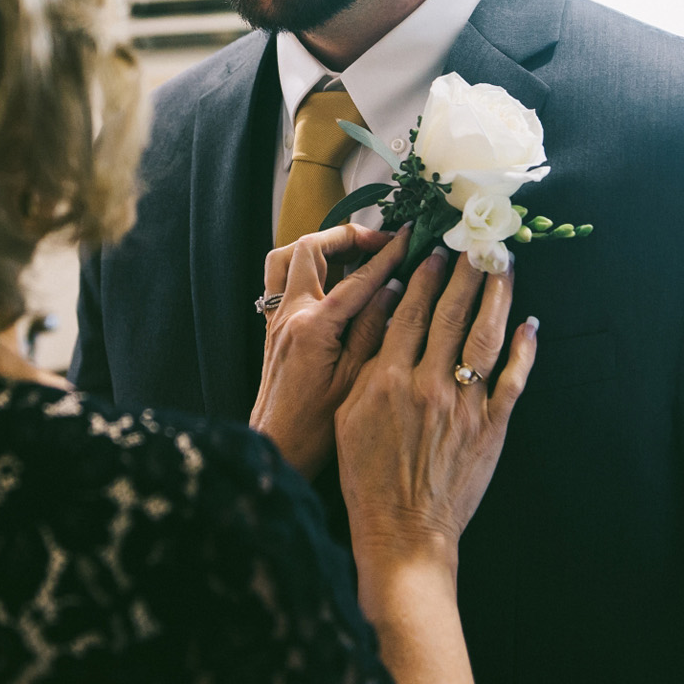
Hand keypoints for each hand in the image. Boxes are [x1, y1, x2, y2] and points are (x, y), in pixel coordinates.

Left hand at [249, 223, 409, 478]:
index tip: (411, 238)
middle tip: (380, 241)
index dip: (388, 254)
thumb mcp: (358, 380)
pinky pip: (280, 277)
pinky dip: (303, 265)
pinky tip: (329, 277)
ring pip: (287, 256)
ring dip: (320, 245)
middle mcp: (290, 314)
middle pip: (311, 249)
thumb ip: (375, 330)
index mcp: (314, 327)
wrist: (276, 447)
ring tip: (352, 250)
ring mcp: (276, 318)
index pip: (358, 278)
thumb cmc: (317, 426)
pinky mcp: (273, 326)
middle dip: (347, 236)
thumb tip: (394, 288)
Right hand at [336, 247, 536, 581]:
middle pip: (451, 314)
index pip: (408, 312)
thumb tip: (384, 321)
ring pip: (486, 336)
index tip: (434, 252)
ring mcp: (464, 405)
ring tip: (504, 266)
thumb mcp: (350, 414)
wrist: (402, 530)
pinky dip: (524, 349)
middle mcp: (428, 383)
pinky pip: (513, 380)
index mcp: (388, 378)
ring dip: (497, 296)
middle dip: (465, 272)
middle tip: (477, 243)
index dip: (424, 278)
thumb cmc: (367, 476)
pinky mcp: (492, 427)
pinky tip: (529, 325)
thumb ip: (368, 366)